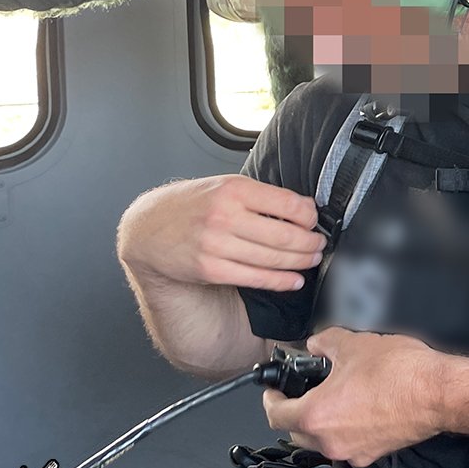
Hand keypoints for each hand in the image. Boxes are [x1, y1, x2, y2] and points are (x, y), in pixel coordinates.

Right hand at [117, 175, 322, 292]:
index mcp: (234, 190)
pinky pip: (255, 278)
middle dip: (310, 243)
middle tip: (320, 244)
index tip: (315, 221)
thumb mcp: (224, 186)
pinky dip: (280, 281)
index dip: (309, 216)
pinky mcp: (210, 269)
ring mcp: (216, 245)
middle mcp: (225, 216)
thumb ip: (260, 195)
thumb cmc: (191, 205)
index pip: (288, 204)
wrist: (149, 228)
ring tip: (311, 260)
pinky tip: (294, 280)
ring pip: (273, 259)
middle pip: (284, 235)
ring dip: (300, 262)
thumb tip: (303, 207)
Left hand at [262, 327, 459, 467]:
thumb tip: (316, 345)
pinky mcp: (375, 453)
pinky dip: (346, 429)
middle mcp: (330, 441)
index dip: (270, 399)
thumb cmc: (401, 372)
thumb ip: (326, 343)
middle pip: (296, 432)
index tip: (273, 391)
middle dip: (295, 412)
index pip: (275, 414)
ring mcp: (353, 451)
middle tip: (304, 391)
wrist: (438, 392)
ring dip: (322, 422)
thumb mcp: (355, 344)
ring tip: (337, 396)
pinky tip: (361, 407)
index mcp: (316, 415)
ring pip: (323, 440)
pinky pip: (348, 444)